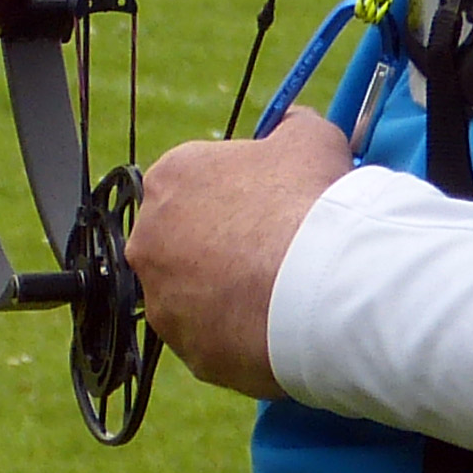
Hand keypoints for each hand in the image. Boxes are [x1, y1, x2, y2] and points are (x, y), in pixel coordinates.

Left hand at [126, 109, 355, 400]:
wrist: (323, 281)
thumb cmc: (310, 202)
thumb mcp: (309, 139)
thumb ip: (291, 126)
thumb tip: (293, 121)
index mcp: (169, 179)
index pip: (189, 186)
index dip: (229, 199)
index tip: (261, 210)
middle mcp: (150, 240)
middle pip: (181, 244)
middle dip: (218, 250)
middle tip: (268, 254)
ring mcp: (164, 301)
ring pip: (192, 298)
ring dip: (225, 296)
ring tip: (278, 294)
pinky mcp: (188, 351)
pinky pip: (212, 342)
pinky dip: (239, 337)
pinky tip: (276, 326)